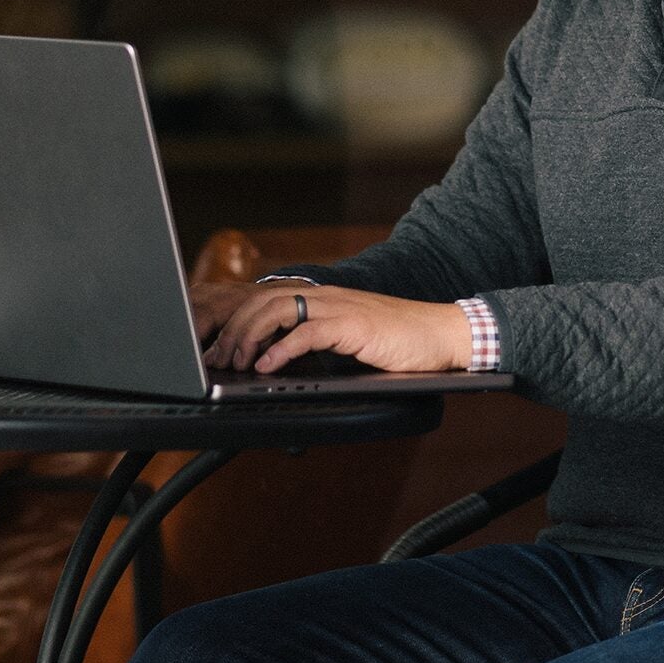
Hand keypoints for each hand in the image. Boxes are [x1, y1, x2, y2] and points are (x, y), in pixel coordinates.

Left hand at [194, 281, 469, 375]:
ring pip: (277, 310)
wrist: (443, 334)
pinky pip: (307, 332)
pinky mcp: (354, 324)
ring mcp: (341, 308)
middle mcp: (327, 296)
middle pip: (263, 300)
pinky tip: (268, 366)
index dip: (237, 321)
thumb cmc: (403, 342)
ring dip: (250, 337)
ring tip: (238, 363)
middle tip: (219, 360)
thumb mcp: (350, 340)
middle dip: (233, 329)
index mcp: (324, 299)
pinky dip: (281, 349)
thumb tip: (282, 362)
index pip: (267, 298)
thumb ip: (319, 343)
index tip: (220, 349)